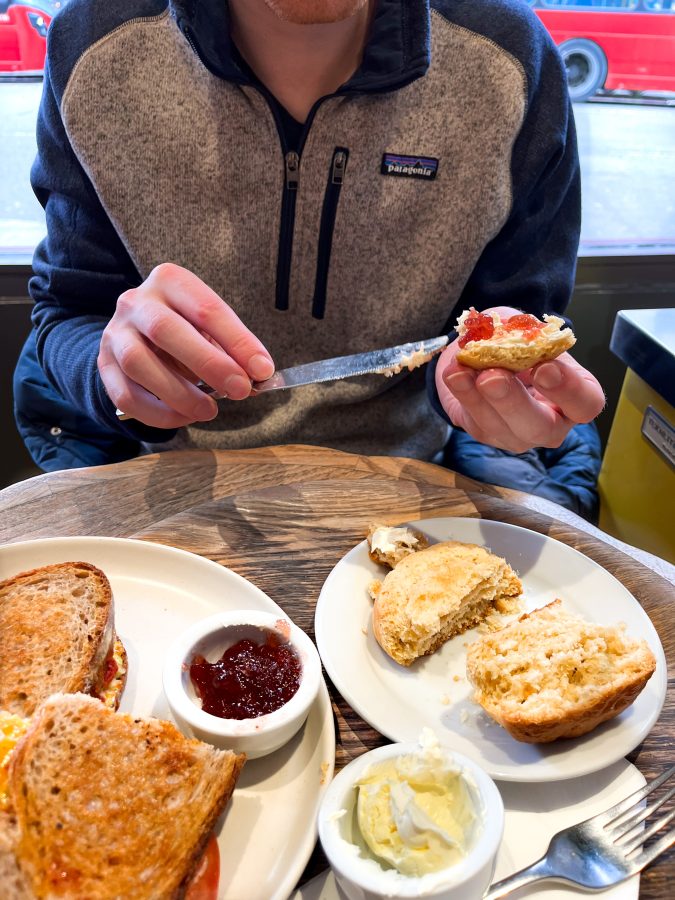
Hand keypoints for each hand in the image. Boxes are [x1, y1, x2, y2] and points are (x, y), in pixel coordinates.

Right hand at [98, 263, 274, 427]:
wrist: (137, 334)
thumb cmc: (186, 329)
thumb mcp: (210, 328)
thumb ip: (231, 348)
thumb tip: (258, 375)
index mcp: (170, 281)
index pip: (206, 309)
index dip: (237, 341)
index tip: (262, 370)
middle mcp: (136, 302)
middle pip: (166, 330)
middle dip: (208, 364)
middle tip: (239, 390)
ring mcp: (115, 333)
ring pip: (138, 363)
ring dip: (179, 393)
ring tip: (210, 410)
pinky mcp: (104, 366)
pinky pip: (126, 395)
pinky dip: (159, 413)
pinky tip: (185, 417)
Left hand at [436, 307, 604, 452]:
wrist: (489, 352)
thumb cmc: (521, 343)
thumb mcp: (527, 330)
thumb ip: (523, 333)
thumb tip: (504, 335)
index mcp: (577, 397)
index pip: (585, 403)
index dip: (568, 388)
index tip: (546, 367)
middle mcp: (551, 423)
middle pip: (540, 426)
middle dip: (514, 402)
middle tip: (494, 377)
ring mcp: (517, 434)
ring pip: (499, 427)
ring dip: (477, 398)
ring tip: (460, 371)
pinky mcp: (486, 433)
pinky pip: (473, 419)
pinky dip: (461, 393)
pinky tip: (453, 373)